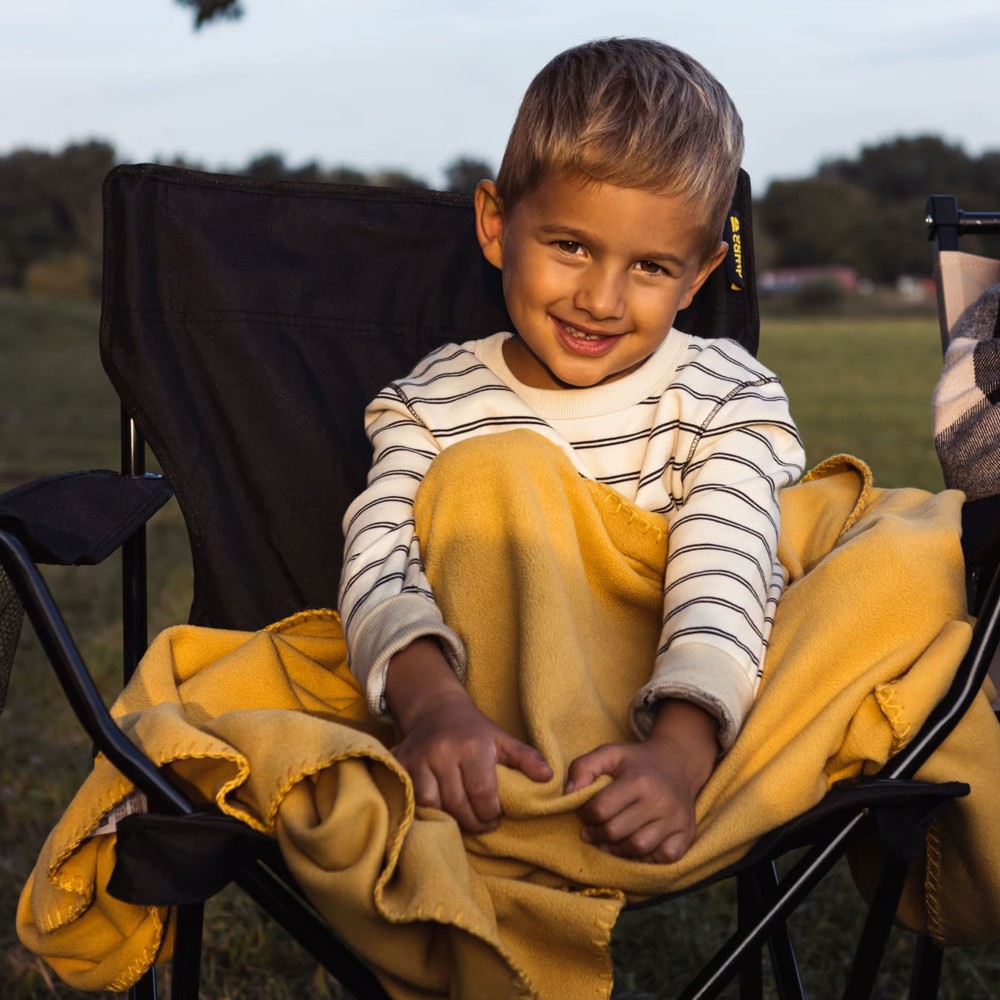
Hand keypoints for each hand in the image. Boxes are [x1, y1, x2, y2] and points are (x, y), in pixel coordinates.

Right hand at [386, 638, 551, 832]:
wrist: (435, 709)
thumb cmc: (474, 729)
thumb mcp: (502, 739)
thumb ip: (526, 758)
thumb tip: (549, 778)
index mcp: (472, 746)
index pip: (482, 793)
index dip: (491, 813)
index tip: (496, 816)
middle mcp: (443, 751)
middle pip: (457, 804)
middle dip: (473, 821)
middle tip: (482, 823)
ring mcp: (418, 758)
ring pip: (432, 805)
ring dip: (449, 818)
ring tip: (461, 816)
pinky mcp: (400, 763)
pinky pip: (411, 799)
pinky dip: (424, 810)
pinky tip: (439, 810)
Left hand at [564, 699, 718, 862]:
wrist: (678, 763)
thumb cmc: (637, 762)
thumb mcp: (609, 753)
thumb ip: (583, 767)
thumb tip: (569, 794)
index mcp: (639, 780)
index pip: (600, 809)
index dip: (585, 814)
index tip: (585, 811)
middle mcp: (660, 801)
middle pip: (615, 832)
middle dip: (596, 833)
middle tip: (592, 829)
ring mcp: (676, 820)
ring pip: (636, 849)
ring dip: (616, 848)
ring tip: (609, 838)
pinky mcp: (686, 834)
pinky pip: (661, 858)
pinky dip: (645, 857)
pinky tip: (634, 845)